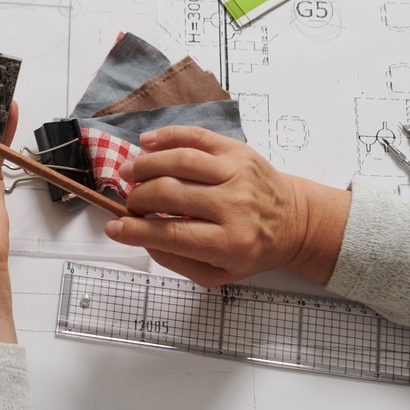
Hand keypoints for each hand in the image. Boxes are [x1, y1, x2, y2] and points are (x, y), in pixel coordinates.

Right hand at [103, 126, 350, 285]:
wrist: (295, 222)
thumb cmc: (253, 249)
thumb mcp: (218, 273)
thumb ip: (176, 261)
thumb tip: (141, 237)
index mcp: (231, 242)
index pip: (171, 233)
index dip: (135, 230)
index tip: (114, 227)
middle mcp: (235, 205)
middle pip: (170, 193)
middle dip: (138, 198)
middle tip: (130, 203)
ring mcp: (237, 173)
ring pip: (180, 161)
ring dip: (145, 165)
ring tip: (128, 172)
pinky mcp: (238, 150)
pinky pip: (197, 136)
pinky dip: (167, 136)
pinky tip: (147, 143)